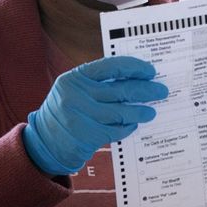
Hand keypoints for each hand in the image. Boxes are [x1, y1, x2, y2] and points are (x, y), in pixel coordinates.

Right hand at [22, 56, 168, 175]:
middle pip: (122, 90)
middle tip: (162, 91)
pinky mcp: (88, 137)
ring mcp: (82, 117)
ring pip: (122, 112)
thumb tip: (136, 78)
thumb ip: (99, 81)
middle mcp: (77, 95)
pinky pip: (117, 130)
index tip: (150, 71)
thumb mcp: (75, 88)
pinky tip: (134, 124)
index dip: (135, 67)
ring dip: (141, 112)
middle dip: (146, 90)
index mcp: (76, 77)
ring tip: (151, 111)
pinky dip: (128, 127)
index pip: (112, 66)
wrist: (45, 141)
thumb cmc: (67, 109)